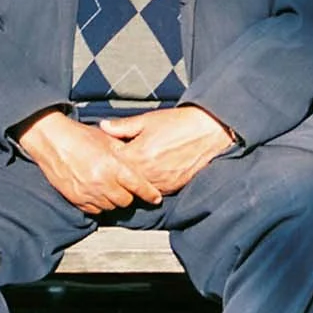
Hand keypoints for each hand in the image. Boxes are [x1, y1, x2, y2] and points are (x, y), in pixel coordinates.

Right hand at [16, 108, 164, 213]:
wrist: (53, 140)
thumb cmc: (80, 137)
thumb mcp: (108, 140)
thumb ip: (125, 153)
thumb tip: (139, 162)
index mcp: (113, 166)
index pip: (138, 186)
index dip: (150, 194)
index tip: (156, 198)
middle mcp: (102, 182)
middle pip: (125, 201)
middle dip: (129, 195)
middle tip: (127, 188)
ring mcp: (88, 193)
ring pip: (110, 207)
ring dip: (113, 200)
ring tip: (111, 188)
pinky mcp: (76, 199)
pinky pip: (94, 210)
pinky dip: (99, 203)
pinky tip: (98, 192)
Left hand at [96, 104, 234, 198]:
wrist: (208, 131)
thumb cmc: (179, 123)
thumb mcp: (147, 120)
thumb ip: (123, 126)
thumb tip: (104, 126)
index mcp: (137, 155)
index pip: (112, 163)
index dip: (108, 157)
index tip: (107, 151)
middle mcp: (147, 173)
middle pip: (122, 180)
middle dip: (119, 171)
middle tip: (122, 161)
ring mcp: (160, 183)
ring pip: (137, 189)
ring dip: (134, 180)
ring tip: (138, 166)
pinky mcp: (172, 188)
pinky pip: (153, 191)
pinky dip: (149, 184)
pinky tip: (151, 172)